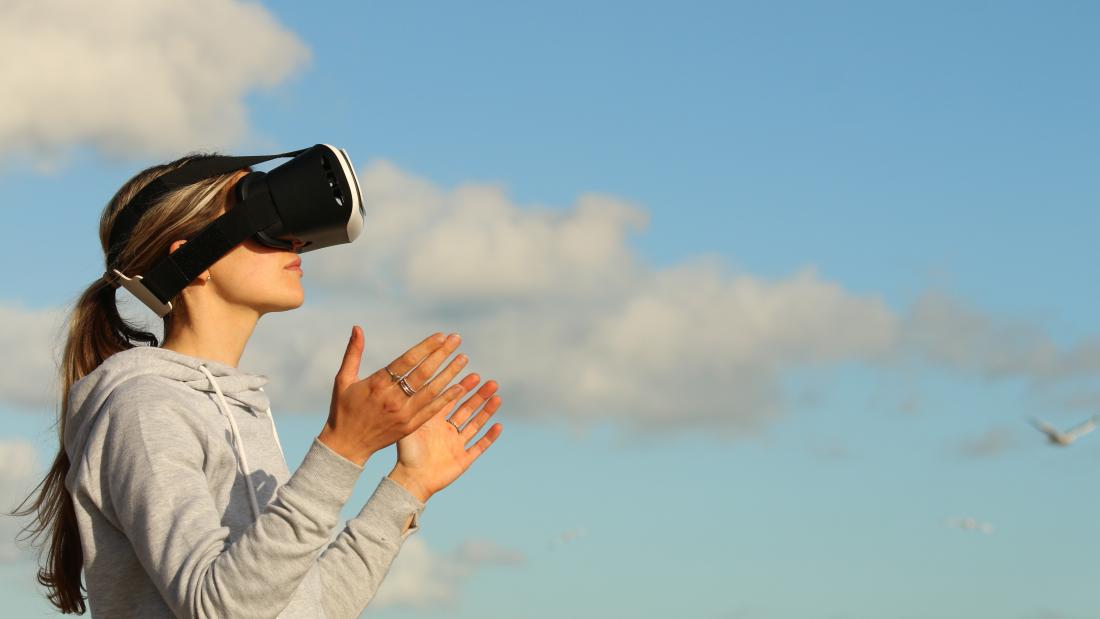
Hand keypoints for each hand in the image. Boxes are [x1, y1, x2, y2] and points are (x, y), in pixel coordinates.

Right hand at [318, 326, 470, 465]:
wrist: (347, 446)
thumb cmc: (343, 409)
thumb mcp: (343, 380)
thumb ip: (353, 353)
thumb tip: (357, 328)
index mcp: (377, 384)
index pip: (407, 361)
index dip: (426, 347)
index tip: (441, 336)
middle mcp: (393, 399)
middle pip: (423, 373)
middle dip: (442, 354)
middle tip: (457, 339)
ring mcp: (403, 414)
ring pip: (432, 391)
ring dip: (450, 373)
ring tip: (463, 358)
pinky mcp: (410, 427)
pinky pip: (432, 411)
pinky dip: (447, 399)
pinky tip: (460, 387)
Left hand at [388, 376, 503, 501]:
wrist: (411, 480)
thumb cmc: (407, 453)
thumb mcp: (412, 425)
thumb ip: (420, 406)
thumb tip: (423, 383)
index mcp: (435, 422)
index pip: (452, 400)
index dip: (463, 388)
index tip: (474, 375)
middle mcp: (447, 431)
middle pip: (467, 409)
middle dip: (479, 396)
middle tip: (491, 383)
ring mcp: (456, 445)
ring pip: (476, 425)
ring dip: (487, 411)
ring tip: (497, 397)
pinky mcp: (464, 460)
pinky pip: (480, 446)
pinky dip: (489, 437)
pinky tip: (498, 426)